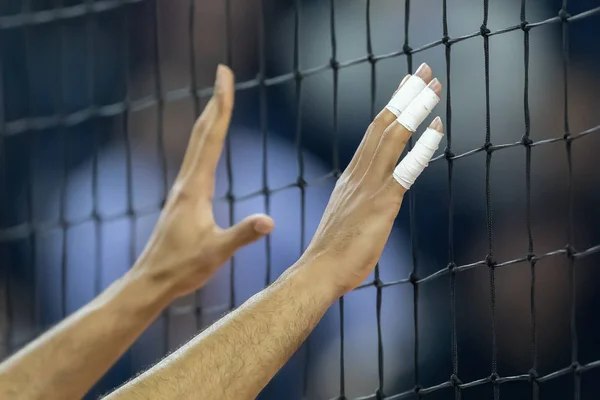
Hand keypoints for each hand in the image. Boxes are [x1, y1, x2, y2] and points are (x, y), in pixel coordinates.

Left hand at [130, 65, 273, 299]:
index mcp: (196, 188)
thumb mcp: (217, 252)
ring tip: (219, 100)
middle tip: (224, 73)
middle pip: (203, 132)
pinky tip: (208, 144)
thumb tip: (270, 220)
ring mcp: (182, 189)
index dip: (222, 106)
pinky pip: (196, 158)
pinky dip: (206, 139)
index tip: (225, 77)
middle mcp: (186, 182)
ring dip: (209, 118)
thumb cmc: (182, 268)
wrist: (151, 280)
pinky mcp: (182, 198)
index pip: (212, 138)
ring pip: (197, 144)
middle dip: (215, 101)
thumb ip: (243, 234)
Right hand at [300, 63, 442, 295]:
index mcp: (352, 176)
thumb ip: (361, 202)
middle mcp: (359, 173)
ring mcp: (369, 186)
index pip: (373, 132)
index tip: (406, 87)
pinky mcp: (382, 203)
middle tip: (424, 72)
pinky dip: (421, 147)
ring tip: (434, 87)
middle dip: (405, 95)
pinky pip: (405, 170)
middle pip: (383, 125)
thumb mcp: (348, 217)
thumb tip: (373, 201)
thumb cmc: (334, 251)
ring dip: (415, 109)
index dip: (392, 107)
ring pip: (392, 137)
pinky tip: (437, 128)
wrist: (319, 270)